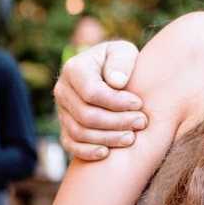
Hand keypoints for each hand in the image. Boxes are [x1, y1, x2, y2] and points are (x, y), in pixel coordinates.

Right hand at [54, 41, 146, 160]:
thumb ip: (121, 61)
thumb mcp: (123, 51)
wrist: (110, 71)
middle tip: (142, 122)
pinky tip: (106, 153)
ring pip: (79, 132)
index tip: (139, 104)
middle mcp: (62, 90)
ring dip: (107, 138)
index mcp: (74, 69)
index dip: (117, 102)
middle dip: (117, 122)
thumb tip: (117, 82)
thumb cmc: (120, 61)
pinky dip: (86, 151)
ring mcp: (62, 110)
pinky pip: (70, 144)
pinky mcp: (65, 125)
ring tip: (132, 138)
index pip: (93, 92)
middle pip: (86, 115)